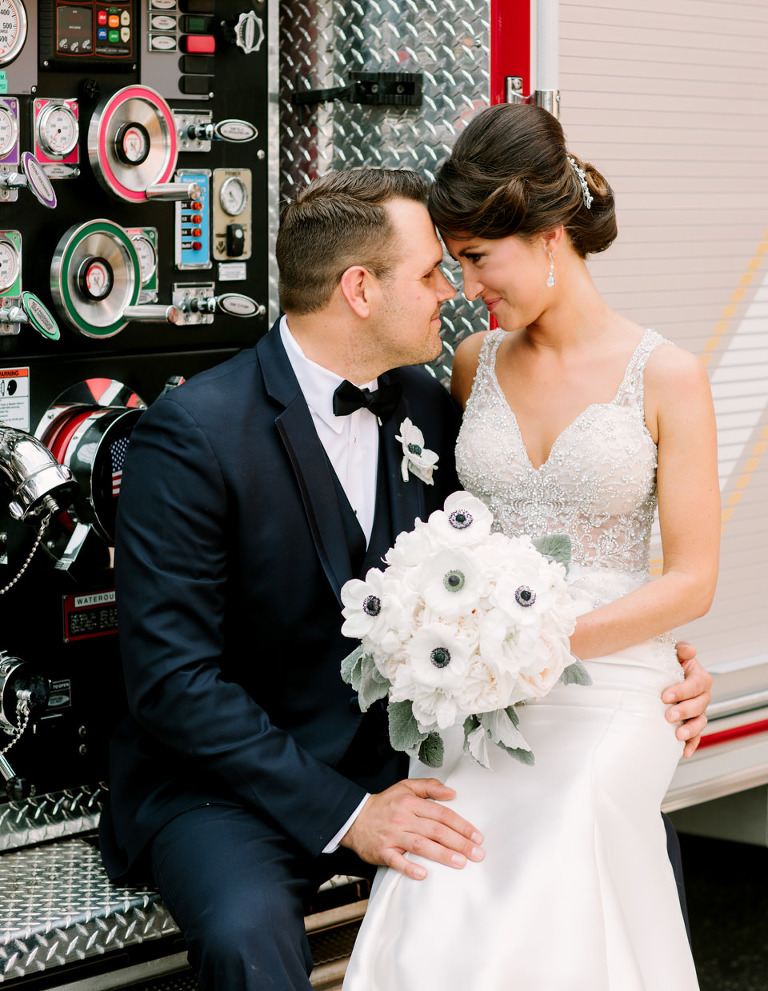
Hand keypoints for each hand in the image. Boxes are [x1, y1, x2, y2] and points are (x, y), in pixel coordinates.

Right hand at [340, 778, 483, 880]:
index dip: (461, 825)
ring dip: (442, 854)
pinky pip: (396, 861)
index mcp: (411, 802)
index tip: (477, 836)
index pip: (441, 814)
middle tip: (477, 854)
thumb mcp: (405, 787)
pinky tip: (424, 874)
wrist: (354, 818)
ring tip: (460, 863)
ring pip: (420, 845)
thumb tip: (452, 792)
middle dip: (459, 842)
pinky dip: (409, 868)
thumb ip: (429, 786)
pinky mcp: (382, 852)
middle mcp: (403, 818)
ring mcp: (392, 836)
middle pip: (435, 830)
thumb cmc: (386, 804)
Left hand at [663, 641, 711, 757]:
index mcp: (698, 676)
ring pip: (700, 721)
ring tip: (678, 735)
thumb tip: (690, 650)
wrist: (659, 676)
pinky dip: (692, 744)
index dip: (682, 691)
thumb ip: (680, 649)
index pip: (696, 684)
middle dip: (685, 711)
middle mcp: (701, 695)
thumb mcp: (673, 652)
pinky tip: (684, 752)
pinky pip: (696, 736)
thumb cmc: (667, 663)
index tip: (664, 696)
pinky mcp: (691, 723)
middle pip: (700, 704)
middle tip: (668, 715)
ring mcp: (698, 710)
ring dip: (691, 729)